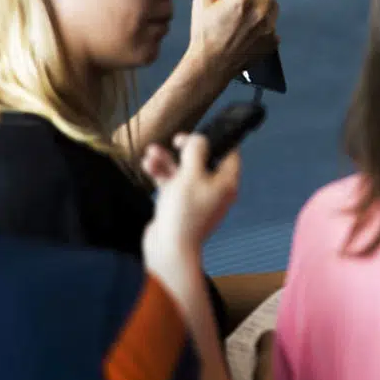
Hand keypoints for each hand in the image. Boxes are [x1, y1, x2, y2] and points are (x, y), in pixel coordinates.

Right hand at [141, 133, 241, 258]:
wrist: (168, 248)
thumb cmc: (184, 214)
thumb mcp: (191, 175)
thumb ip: (196, 152)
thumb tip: (199, 139)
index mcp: (226, 183)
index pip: (230, 154)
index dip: (217, 140)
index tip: (202, 132)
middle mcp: (214, 190)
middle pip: (203, 161)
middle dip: (186, 149)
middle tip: (177, 140)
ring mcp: (197, 198)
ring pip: (184, 171)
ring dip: (168, 160)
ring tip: (153, 151)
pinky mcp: (180, 206)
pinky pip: (172, 184)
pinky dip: (162, 174)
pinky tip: (149, 165)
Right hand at [188, 0, 278, 80]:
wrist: (211, 65)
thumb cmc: (203, 33)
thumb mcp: (201, 0)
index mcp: (241, 1)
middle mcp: (260, 13)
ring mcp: (269, 28)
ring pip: (274, 3)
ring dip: (262, 0)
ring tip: (246, 6)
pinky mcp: (273, 40)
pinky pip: (273, 22)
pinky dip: (263, 19)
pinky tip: (248, 25)